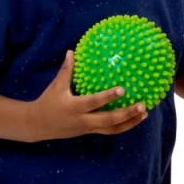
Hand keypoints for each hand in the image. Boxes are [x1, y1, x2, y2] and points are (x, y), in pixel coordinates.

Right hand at [24, 51, 147, 140]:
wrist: (38, 125)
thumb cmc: (48, 102)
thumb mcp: (55, 86)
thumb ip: (66, 70)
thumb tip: (72, 51)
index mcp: (74, 107)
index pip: (94, 102)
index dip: (108, 97)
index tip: (122, 89)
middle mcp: (83, 120)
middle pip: (109, 120)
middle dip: (127, 114)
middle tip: (142, 105)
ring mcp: (88, 128)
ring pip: (112, 129)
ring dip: (130, 122)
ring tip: (144, 113)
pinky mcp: (91, 132)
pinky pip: (110, 131)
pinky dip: (124, 126)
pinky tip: (135, 119)